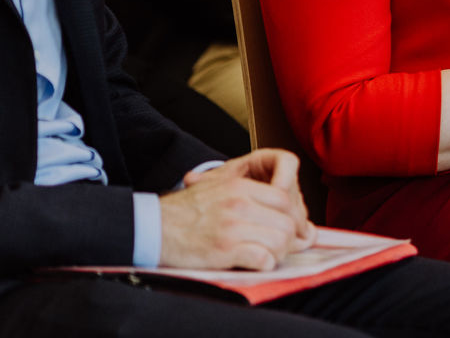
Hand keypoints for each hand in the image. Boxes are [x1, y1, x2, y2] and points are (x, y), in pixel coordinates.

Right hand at [160, 149, 314, 269]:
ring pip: (280, 241)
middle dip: (291, 238)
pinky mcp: (224, 250)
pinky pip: (263, 259)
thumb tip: (288, 206)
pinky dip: (265, 264)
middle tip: (282, 246)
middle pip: (287, 222)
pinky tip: (256, 263)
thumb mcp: (220, 188)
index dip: (295, 216)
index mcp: (240, 186)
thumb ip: (253, 195)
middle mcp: (239, 204)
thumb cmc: (188, 211)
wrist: (154, 227)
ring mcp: (232, 227)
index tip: (294, 228)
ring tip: (268, 254)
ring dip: (279, 252)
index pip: (286, 199)